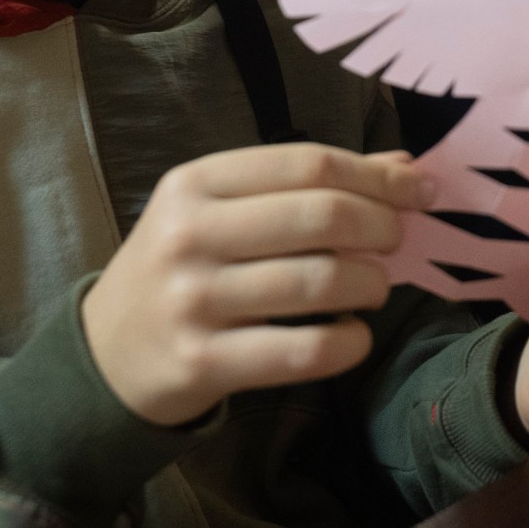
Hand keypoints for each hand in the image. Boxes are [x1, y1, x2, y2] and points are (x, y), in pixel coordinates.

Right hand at [81, 144, 426, 426]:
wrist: (106, 353)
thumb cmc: (183, 268)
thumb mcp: (224, 212)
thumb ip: (308, 187)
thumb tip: (404, 169)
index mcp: (195, 183)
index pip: (309, 164)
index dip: (378, 177)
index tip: (421, 191)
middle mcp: (189, 235)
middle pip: (322, 215)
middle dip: (382, 227)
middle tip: (397, 242)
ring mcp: (193, 300)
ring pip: (320, 282)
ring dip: (372, 284)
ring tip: (374, 287)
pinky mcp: (203, 362)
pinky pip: (304, 351)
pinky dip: (349, 343)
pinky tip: (353, 335)